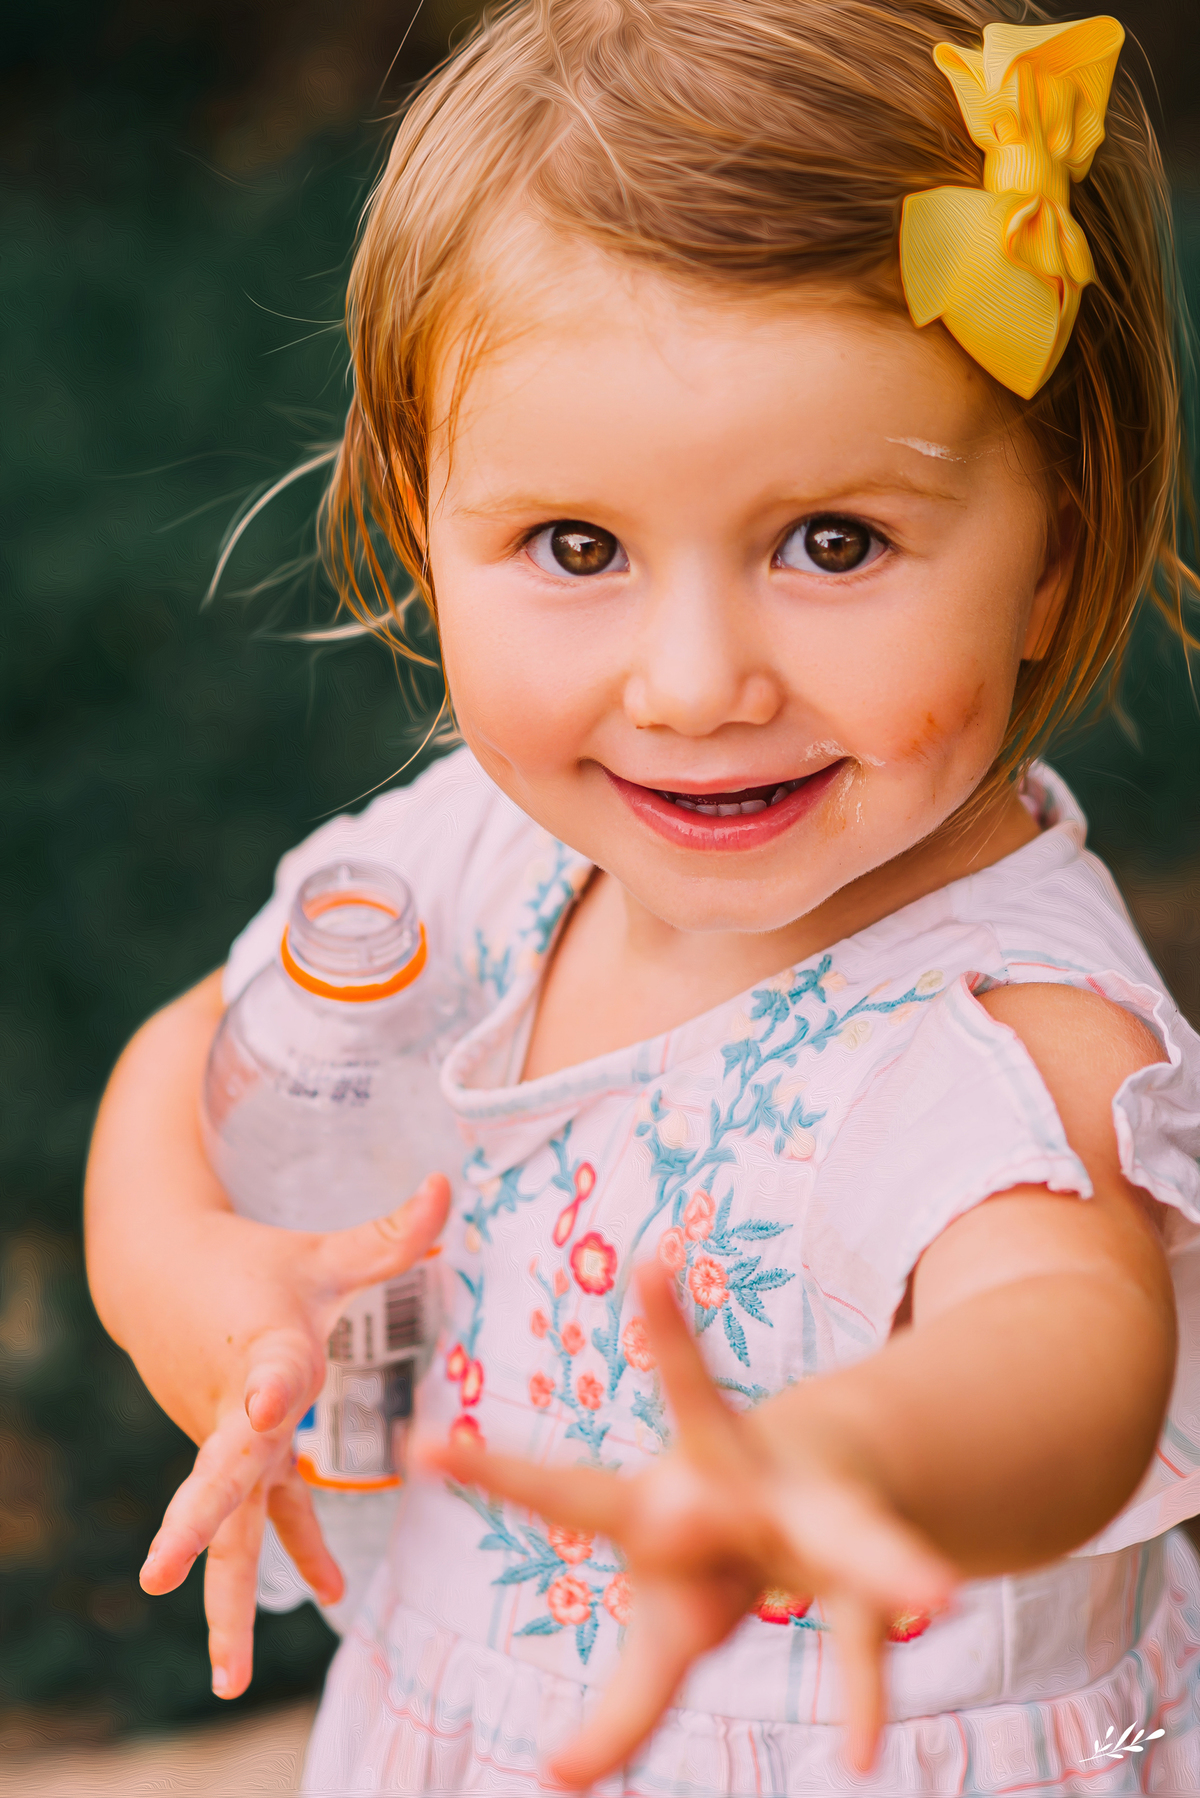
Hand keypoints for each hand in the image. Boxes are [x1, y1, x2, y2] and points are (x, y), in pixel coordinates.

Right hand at [138, 1173, 449, 1698]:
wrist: (164, 1275)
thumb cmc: (254, 1263)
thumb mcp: (322, 1248)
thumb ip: (389, 1232)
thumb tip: (447, 1187)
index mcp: (263, 1349)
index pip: (268, 1374)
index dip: (271, 1391)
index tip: (269, 1409)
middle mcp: (237, 1408)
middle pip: (216, 1478)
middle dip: (197, 1532)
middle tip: (163, 1578)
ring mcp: (229, 1440)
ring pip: (226, 1526)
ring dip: (225, 1597)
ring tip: (227, 1677)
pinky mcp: (239, 1455)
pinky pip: (262, 1517)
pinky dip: (290, 1554)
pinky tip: (332, 1594)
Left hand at [423, 1262, 955, 1789]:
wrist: (826, 1493)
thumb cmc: (720, 1570)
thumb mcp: (673, 1638)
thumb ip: (624, 1715)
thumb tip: (561, 1782)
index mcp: (660, 1501)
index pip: (565, 1488)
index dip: (494, 1474)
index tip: (421, 1450)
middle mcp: (729, 1478)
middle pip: (694, 1418)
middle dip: (679, 1376)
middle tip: (646, 1345)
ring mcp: (801, 1505)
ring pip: (835, 1522)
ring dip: (879, 1558)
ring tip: (931, 1598)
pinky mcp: (859, 1552)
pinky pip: (858, 1630)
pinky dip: (859, 1691)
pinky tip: (857, 1748)